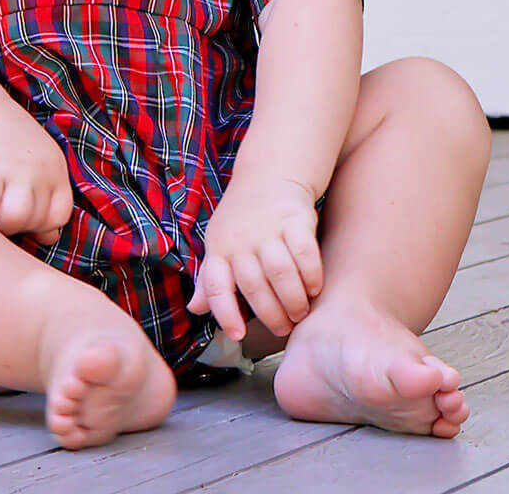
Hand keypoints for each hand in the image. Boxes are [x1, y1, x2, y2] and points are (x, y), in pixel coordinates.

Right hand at [0, 111, 73, 245]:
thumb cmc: (10, 146)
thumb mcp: (39, 166)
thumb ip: (47, 200)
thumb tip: (49, 238)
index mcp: (56, 170)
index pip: (59, 216)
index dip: (41, 225)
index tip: (24, 215)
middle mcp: (40, 169)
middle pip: (34, 221)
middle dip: (15, 225)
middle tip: (0, 210)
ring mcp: (14, 168)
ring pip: (13, 218)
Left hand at [187, 173, 323, 340]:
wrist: (268, 174)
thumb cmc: (241, 219)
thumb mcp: (219, 243)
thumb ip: (210, 278)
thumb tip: (194, 309)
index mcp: (219, 248)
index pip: (215, 285)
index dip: (224, 313)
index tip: (237, 335)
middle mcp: (241, 240)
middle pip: (253, 286)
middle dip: (271, 315)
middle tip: (283, 328)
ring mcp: (268, 229)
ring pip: (280, 273)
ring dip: (293, 300)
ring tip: (300, 313)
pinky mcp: (295, 220)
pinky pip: (305, 254)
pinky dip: (312, 276)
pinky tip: (314, 288)